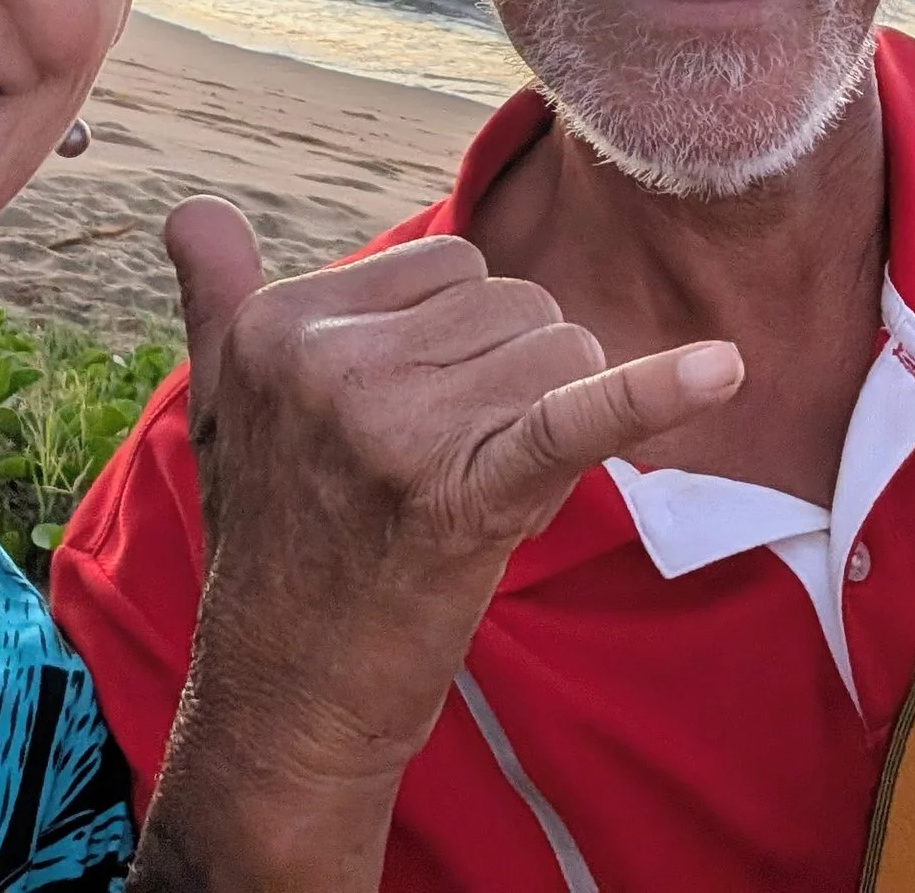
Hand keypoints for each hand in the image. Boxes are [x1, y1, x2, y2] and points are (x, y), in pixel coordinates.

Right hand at [131, 196, 742, 890]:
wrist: (289, 705)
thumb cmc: (275, 544)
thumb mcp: (223, 407)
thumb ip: (216, 295)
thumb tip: (193, 209)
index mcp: (278, 325)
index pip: (452, 268)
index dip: (463, 348)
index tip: (409, 425)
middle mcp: (326, 361)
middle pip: (516, 304)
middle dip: (514, 383)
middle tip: (443, 474)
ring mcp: (390, 428)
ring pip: (560, 353)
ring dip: (549, 423)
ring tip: (473, 498)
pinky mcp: (462, 495)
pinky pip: (573, 418)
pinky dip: (653, 393)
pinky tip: (722, 369)